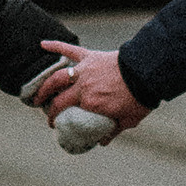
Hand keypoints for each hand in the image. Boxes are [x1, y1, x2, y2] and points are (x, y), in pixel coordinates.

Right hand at [27, 44, 145, 136]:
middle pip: (56, 96)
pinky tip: (42, 44)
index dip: (55, 119)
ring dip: (45, 83)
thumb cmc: (138, 99)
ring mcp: (85, 70)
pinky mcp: (90, 56)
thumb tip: (102, 142)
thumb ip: (112, 131)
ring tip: (38, 88)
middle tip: (39, 107)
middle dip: (46, 104)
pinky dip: (56, 46)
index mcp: (89, 103)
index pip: (64, 112)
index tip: (54, 124)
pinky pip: (70, 50)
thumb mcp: (127, 121)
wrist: (147, 74)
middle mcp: (82, 87)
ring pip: (58, 76)